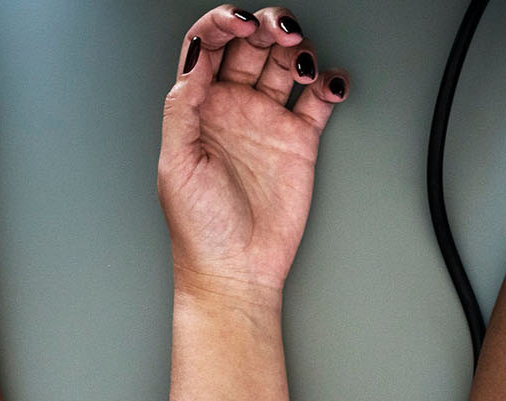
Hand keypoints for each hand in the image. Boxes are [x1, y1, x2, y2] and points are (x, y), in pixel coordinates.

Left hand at [160, 5, 348, 301]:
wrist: (236, 271)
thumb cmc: (199, 228)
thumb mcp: (176, 163)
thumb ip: (182, 107)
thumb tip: (194, 59)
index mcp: (198, 106)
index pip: (209, 45)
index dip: (222, 24)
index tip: (238, 21)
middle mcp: (233, 106)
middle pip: (251, 44)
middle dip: (266, 26)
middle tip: (279, 31)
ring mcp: (267, 121)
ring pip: (285, 63)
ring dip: (297, 49)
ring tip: (301, 62)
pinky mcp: (299, 140)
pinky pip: (318, 99)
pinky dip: (329, 82)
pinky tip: (329, 83)